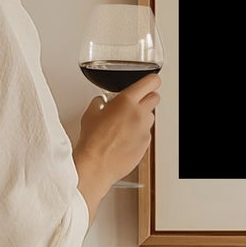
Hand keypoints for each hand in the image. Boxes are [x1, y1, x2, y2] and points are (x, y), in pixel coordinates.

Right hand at [73, 70, 160, 219]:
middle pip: (155, 98)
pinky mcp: (146, 144)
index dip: (151, 81)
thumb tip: (102, 102)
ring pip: (151, 117)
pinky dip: (139, 133)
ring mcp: (144, 130)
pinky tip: (124, 139)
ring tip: (125, 124)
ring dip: (142, 117)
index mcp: (126, 101)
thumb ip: (100, 102)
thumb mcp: (90, 113)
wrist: (96, 165)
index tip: (150, 82)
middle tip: (135, 103)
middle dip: (146, 98)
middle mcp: (139, 114)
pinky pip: (146, 133)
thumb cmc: (92, 141)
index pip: (151, 82)